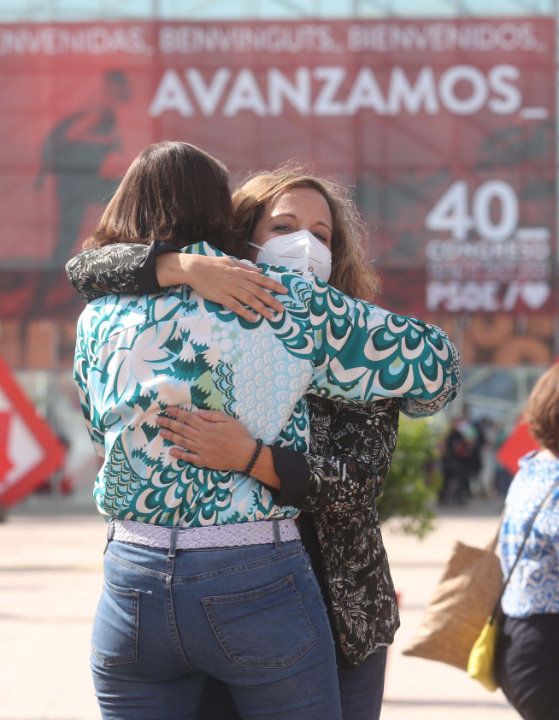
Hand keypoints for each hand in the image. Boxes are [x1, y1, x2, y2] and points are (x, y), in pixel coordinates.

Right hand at [156, 253, 285, 321]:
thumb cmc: (213, 264)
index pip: (262, 279)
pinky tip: (253, 319)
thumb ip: (246, 268)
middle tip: (282, 310)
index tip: (285, 292)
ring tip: (272, 317)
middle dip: (272, 300)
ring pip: (249, 300)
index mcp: (242, 272)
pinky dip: (245, 312)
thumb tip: (260, 271)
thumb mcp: (231, 261)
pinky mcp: (221, 297)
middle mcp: (239, 280)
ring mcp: (230, 289)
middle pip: (258, 291)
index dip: (274, 286)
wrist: (195, 268)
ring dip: (262, 309)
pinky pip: (235, 306)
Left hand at [157, 407, 255, 471]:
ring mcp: (201, 450)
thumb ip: (212, 415)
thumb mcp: (228, 419)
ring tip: (161, 433)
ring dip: (170, 437)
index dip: (176, 413)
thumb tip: (198, 412)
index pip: (188, 418)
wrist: (245, 455)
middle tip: (157, 420)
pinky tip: (172, 451)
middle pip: (181, 429)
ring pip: (182, 442)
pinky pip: (189, 457)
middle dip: (168, 423)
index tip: (167, 409)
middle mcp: (201, 437)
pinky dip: (180, 454)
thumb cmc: (239, 435)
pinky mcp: (203, 460)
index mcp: (207, 426)